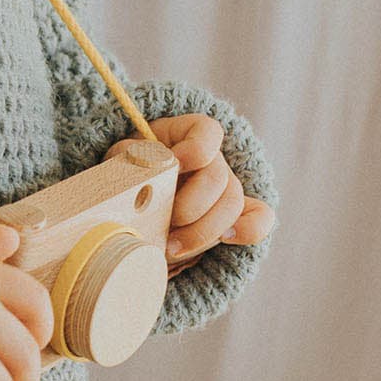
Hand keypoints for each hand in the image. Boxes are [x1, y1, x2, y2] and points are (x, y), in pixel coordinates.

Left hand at [106, 113, 276, 275]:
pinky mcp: (233, 215)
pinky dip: (251, 229)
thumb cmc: (128, 173)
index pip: (208, 132)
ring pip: (232, 205)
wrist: (135, 200)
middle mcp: (213, 160)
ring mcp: (226, 187)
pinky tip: (229, 240)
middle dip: (191, 206)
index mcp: (187, 136)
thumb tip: (141, 165)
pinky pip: (259, 218)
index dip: (196, 150)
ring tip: (171, 249)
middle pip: (218, 178)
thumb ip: (129, 157)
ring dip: (203, 231)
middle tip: (166, 226)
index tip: (174, 165)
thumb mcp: (121, 159)